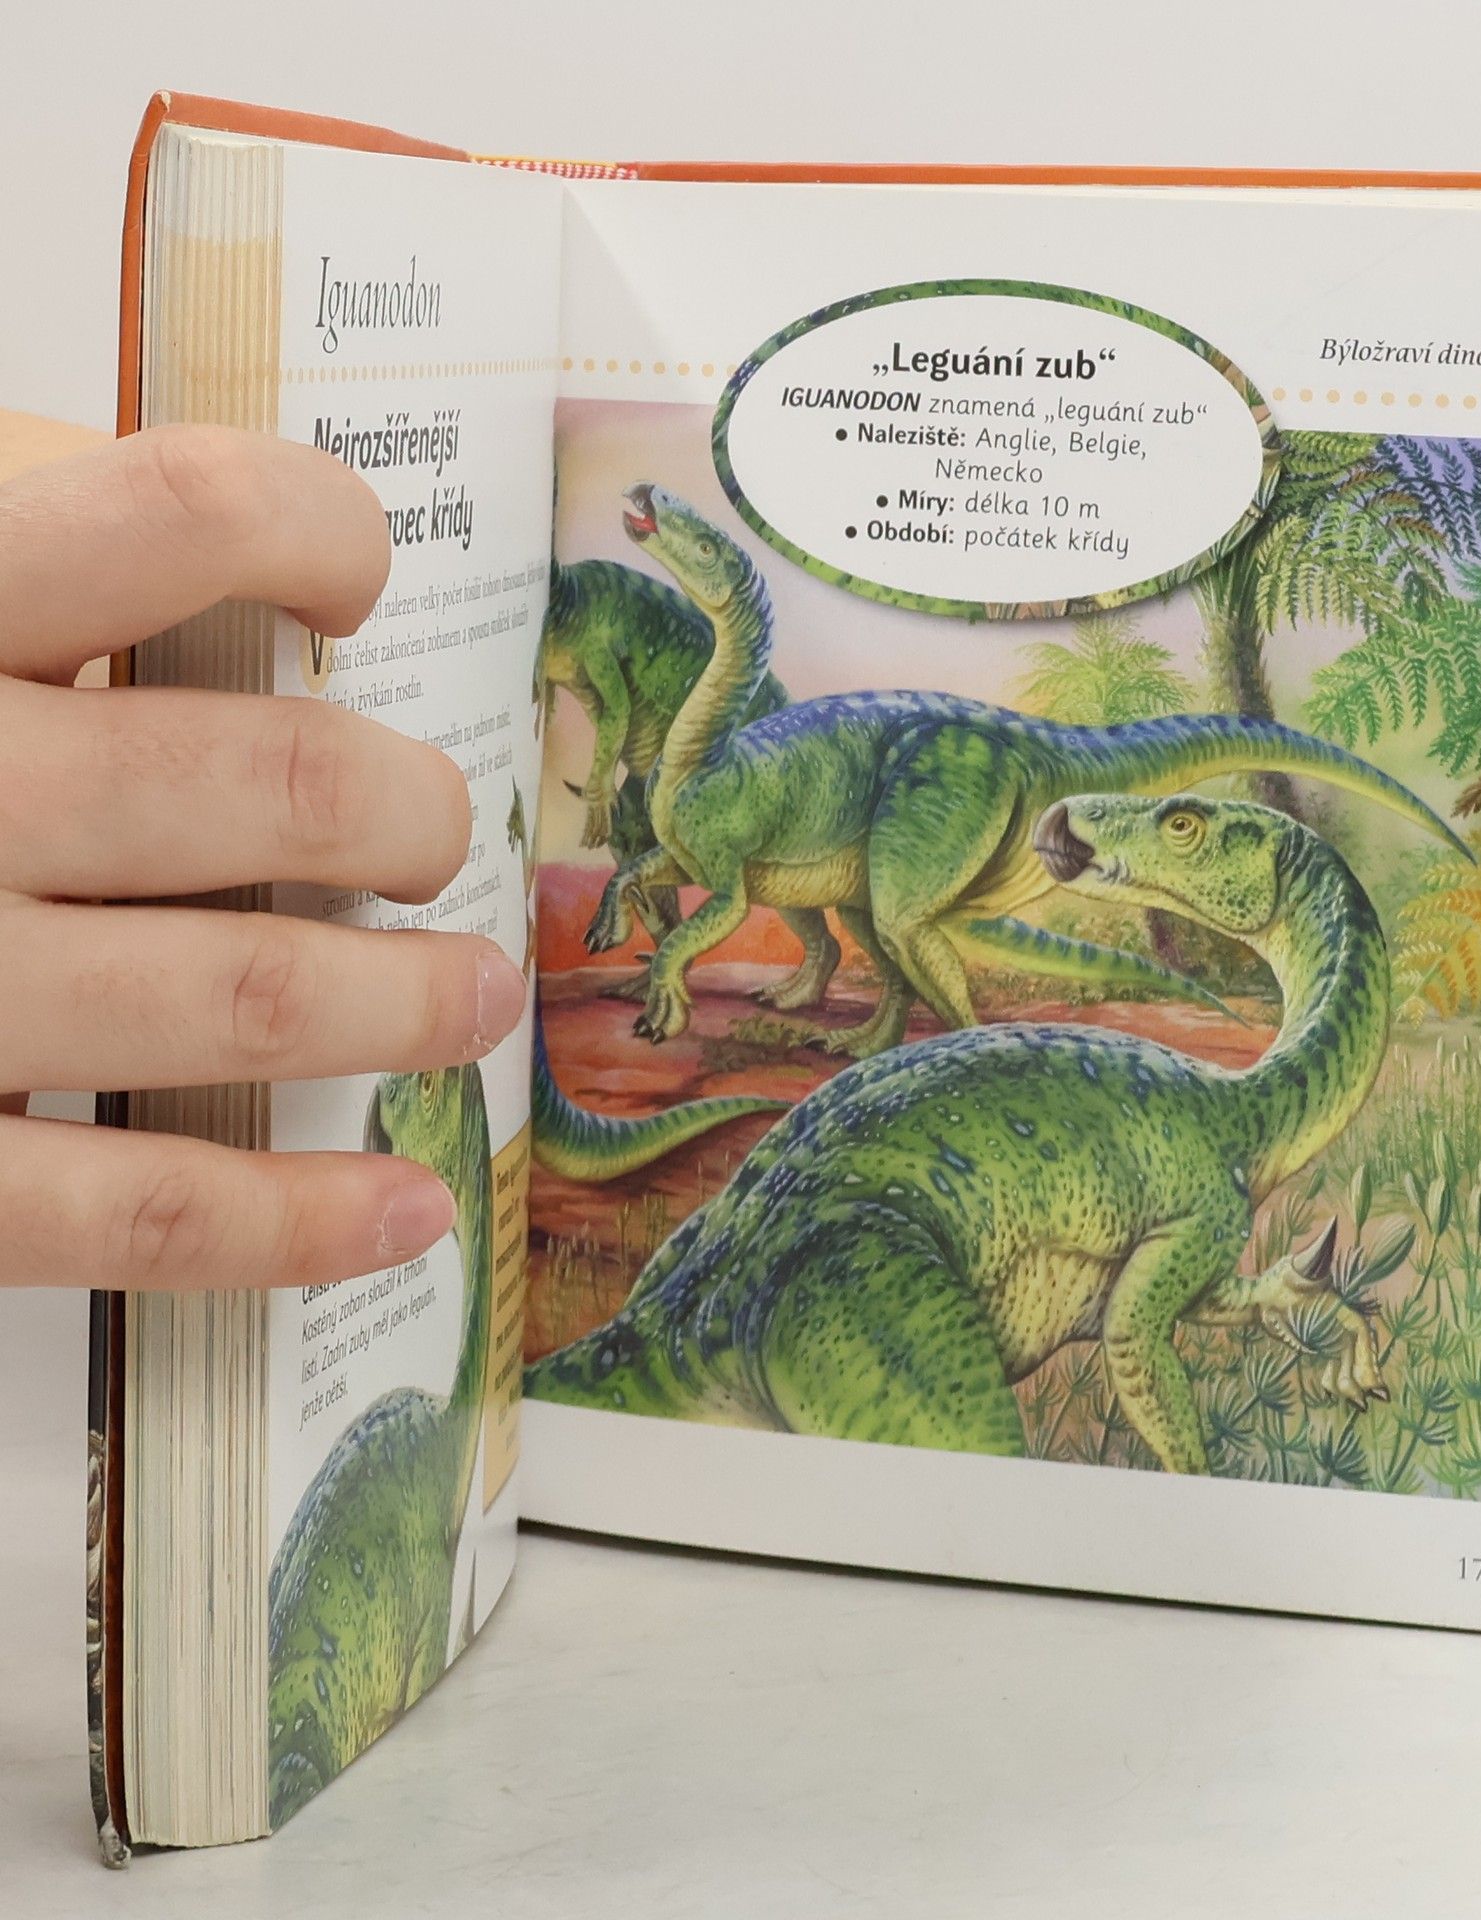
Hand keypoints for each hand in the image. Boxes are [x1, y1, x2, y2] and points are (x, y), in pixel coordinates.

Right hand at [0, 419, 525, 1288]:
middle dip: (406, 814)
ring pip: (244, 998)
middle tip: (435, 837)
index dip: (317, 534)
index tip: (346, 589)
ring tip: (479, 999)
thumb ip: (16, 514)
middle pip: (273, 784)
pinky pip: (137, 1209)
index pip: (188, 511)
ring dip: (408, 1004)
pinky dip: (299, 1223)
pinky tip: (405, 1213)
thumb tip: (242, 555)